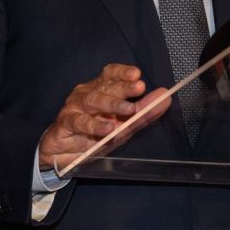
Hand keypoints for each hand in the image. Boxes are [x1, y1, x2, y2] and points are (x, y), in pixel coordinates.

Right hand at [38, 64, 170, 170]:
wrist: (64, 156)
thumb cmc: (94, 136)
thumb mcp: (122, 125)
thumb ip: (143, 112)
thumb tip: (165, 97)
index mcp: (100, 90)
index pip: (110, 74)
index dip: (122, 73)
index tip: (137, 75)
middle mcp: (86, 94)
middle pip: (105, 86)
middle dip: (123, 87)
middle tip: (139, 87)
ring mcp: (74, 108)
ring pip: (93, 100)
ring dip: (112, 104)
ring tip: (129, 110)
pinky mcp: (65, 124)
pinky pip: (80, 122)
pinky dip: (95, 126)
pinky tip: (108, 129)